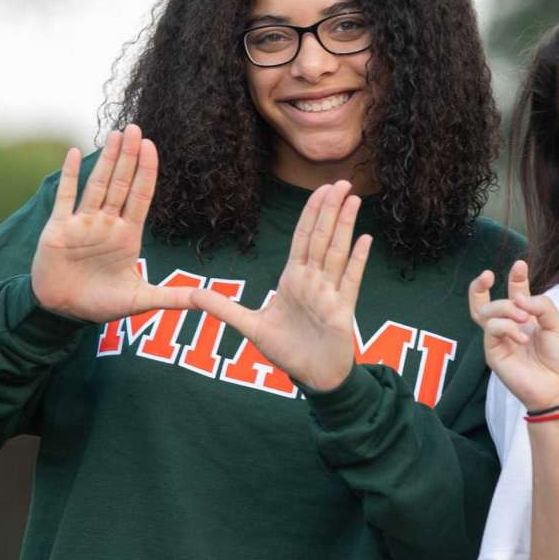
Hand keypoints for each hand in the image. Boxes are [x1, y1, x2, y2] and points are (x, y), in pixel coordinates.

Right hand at [31, 125, 195, 321]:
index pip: (140, 196)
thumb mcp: (141, 300)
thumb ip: (174, 298)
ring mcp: (82, 224)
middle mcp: (106, 224)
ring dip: (105, 160)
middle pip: (120, 183)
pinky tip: (74, 153)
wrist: (63, 312)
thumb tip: (210, 301)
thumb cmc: (102, 304)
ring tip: (115, 133)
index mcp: (127, 235)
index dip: (146, 172)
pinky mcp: (58, 229)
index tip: (152, 147)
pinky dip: (69, 176)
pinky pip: (64, 197)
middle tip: (136, 128)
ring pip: (97, 185)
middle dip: (128, 156)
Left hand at [190, 180, 371, 391]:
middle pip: (321, 237)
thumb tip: (192, 295)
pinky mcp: (343, 310)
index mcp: (294, 279)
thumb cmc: (287, 350)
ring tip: (353, 199)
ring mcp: (329, 293)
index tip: (320, 190)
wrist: (312, 377)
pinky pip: (351, 280)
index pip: (302, 238)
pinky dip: (358, 260)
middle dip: (330, 209)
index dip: (311, 213)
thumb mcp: (250, 327)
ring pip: (337, 252)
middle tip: (341, 181)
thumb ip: (224, 309)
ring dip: (345, 225)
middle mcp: (313, 281)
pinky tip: (366, 239)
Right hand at [469, 260, 558, 411]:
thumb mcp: (558, 324)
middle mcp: (510, 326)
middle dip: (480, 285)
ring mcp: (499, 339)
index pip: (515, 292)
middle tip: (488, 275)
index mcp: (527, 317)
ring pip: (485, 312)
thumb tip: (518, 297)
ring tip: (523, 318)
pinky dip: (506, 327)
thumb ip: (541, 305)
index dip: (515, 277)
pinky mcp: (493, 352)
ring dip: (504, 308)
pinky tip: (522, 337)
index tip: (520, 265)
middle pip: (484, 302)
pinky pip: (491, 329)